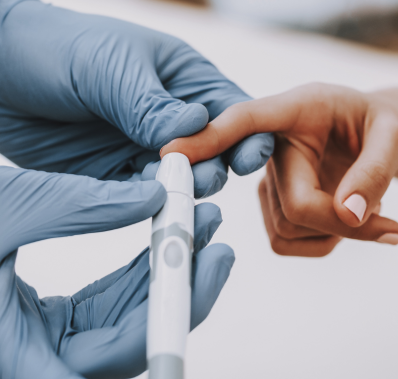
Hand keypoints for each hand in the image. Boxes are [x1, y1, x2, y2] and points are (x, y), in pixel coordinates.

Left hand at [0, 0, 272, 196]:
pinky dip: (153, 203)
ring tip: (177, 191)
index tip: (247, 155)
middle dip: (216, 165)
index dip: (246, 133)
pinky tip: (153, 205)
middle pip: (215, 150)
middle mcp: (172, 117)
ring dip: (186, 188)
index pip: (232, 109)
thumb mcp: (113, 68)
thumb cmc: (59, 47)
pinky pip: (145, 195)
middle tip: (202, 176)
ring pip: (183, 178)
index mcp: (183, 79)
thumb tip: (200, 128)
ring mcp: (145, 147)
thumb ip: (155, 105)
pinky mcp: (116, 173)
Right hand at [0, 167, 234, 377]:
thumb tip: (154, 198)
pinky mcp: (54, 321)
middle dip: (182, 291)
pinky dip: (143, 271)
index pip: (109, 358)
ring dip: (169, 275)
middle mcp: (35, 359)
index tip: (208, 270)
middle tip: (218, 244)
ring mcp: (47, 342)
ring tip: (202, 225)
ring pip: (130, 321)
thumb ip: (81, 205)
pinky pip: (113, 303)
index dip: (167, 326)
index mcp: (13, 354)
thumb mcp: (6, 208)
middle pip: (133, 342)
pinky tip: (167, 233)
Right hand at [161, 83, 397, 255]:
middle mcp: (273, 145)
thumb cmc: (385, 126)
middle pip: (295, 206)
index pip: (245, 122)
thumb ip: (375, 170)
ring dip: (340, 233)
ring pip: (291, 230)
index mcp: (296, 110)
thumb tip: (349, 214)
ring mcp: (269, 180)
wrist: (380, 138)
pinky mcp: (274, 207)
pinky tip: (344, 218)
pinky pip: (288, 243)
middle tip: (393, 231)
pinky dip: (325, 243)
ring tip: (371, 208)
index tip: (171, 153)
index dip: (210, 138)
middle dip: (346, 225)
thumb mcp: (395, 136)